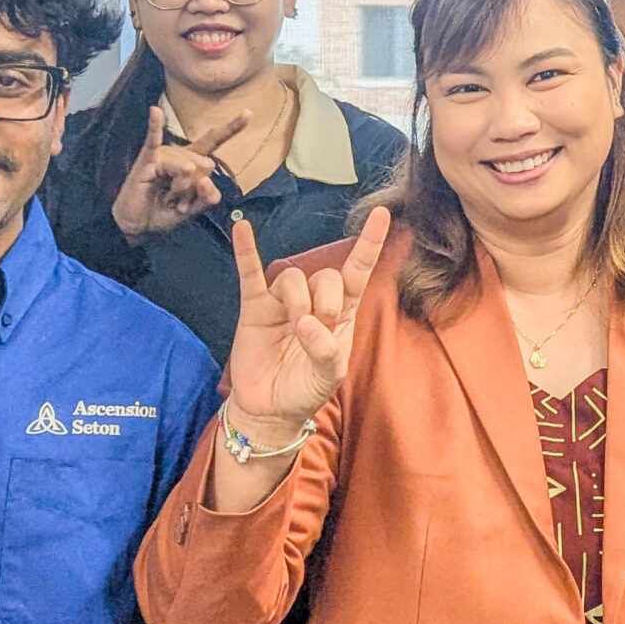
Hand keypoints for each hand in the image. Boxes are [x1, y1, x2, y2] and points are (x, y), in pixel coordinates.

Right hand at [110, 106, 251, 242]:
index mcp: (193, 159)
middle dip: (194, 190)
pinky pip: (154, 141)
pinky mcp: (147, 160)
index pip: (214, 141)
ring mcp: (164, 153)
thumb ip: (209, 196)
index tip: (248, 113)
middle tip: (177, 200)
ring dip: (180, 190)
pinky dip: (155, 127)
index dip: (232, 128)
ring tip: (166, 197)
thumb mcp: (195, 209)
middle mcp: (181, 152)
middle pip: (206, 165)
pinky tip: (155, 112)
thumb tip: (205, 179)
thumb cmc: (165, 212)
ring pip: (189, 168)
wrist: (139, 226)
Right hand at [223, 206, 391, 439]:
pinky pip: (249, 273)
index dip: (369, 243)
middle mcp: (313, 300)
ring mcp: (282, 301)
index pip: (359, 270)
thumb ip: (327, 350)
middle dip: (327, 301)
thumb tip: (306, 323)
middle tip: (316, 330)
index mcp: (342, 311)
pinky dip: (246, 250)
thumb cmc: (306, 388)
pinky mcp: (254, 307)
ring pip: (293, 278)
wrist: (270, 408)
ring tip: (294, 327)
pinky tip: (242, 228)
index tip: (381, 214)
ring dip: (298, 301)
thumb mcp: (329, 375)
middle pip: (326, 276)